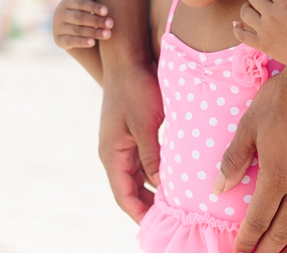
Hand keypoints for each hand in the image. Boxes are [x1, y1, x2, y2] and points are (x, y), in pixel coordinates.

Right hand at [52, 0, 112, 48]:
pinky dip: (82, 42)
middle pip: (79, 18)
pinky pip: (71, 41)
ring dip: (94, 32)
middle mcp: (58, 14)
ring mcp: (57, 28)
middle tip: (111, 24)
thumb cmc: (82, 12)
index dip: (94, 7)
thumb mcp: (86, 3)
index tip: (107, 11)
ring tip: (108, 34)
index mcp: (66, 2)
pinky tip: (93, 42)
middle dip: (96, 21)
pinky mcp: (58, 41)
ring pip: (77, 31)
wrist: (72, 32)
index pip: (81, 4)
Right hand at [99, 60, 163, 222]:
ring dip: (152, 189)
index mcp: (112, 154)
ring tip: (174, 203)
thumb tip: (162, 186)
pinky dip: (154, 172)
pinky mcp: (130, 133)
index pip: (123, 195)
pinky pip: (141, 161)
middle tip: (172, 220)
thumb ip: (152, 157)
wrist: (127, 59)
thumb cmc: (135, 90)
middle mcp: (113, 152)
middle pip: (129, 189)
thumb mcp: (146, 125)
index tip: (158, 227)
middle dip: (147, 206)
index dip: (140, 214)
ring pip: (136, 176)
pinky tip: (172, 176)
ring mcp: (121, 143)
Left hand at [215, 67, 286, 251]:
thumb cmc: (281, 99)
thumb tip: (219, 189)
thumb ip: (235, 160)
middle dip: (268, 251)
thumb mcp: (249, 125)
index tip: (238, 253)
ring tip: (285, 256)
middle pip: (284, 231)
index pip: (258, 220)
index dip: (246, 241)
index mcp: (277, 175)